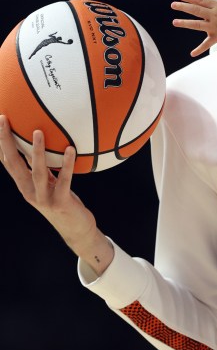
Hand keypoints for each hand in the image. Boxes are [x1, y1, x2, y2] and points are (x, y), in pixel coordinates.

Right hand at [0, 116, 111, 271]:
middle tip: (3, 120)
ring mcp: (43, 199)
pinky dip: (67, 165)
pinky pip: (64, 180)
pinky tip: (71, 149)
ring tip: (38, 131)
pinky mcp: (60, 203)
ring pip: (37, 172)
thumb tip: (40, 143)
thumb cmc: (63, 201)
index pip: (7, 161)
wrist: (76, 230)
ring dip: (38, 151)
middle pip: (14, 164)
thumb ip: (42, 167)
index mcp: (24, 185)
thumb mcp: (49, 183)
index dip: (1, 142)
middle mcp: (29, 192)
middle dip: (6, 141)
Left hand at [171, 0, 216, 56]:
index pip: (200, 0)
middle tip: (173, 5)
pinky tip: (191, 53)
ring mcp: (215, 26)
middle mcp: (214, 15)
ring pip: (197, 24)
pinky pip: (207, 44)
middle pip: (196, 10)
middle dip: (183, 7)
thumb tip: (204, 6)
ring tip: (175, 22)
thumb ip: (215, 6)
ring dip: (185, 23)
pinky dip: (199, 49)